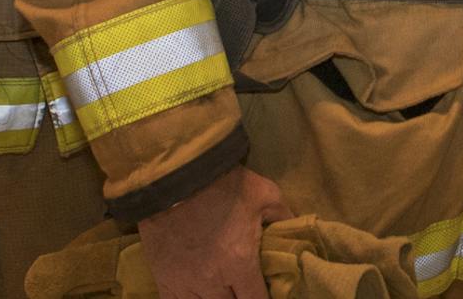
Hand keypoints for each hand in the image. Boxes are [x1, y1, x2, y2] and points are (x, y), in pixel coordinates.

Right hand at [138, 165, 292, 298]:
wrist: (177, 175)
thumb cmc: (223, 185)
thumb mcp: (265, 194)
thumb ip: (283, 216)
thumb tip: (297, 229)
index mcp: (240, 263)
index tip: (267, 293)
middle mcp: (213, 282)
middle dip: (241, 297)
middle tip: (245, 287)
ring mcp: (187, 285)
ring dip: (219, 298)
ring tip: (225, 288)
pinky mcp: (166, 281)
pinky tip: (201, 294)